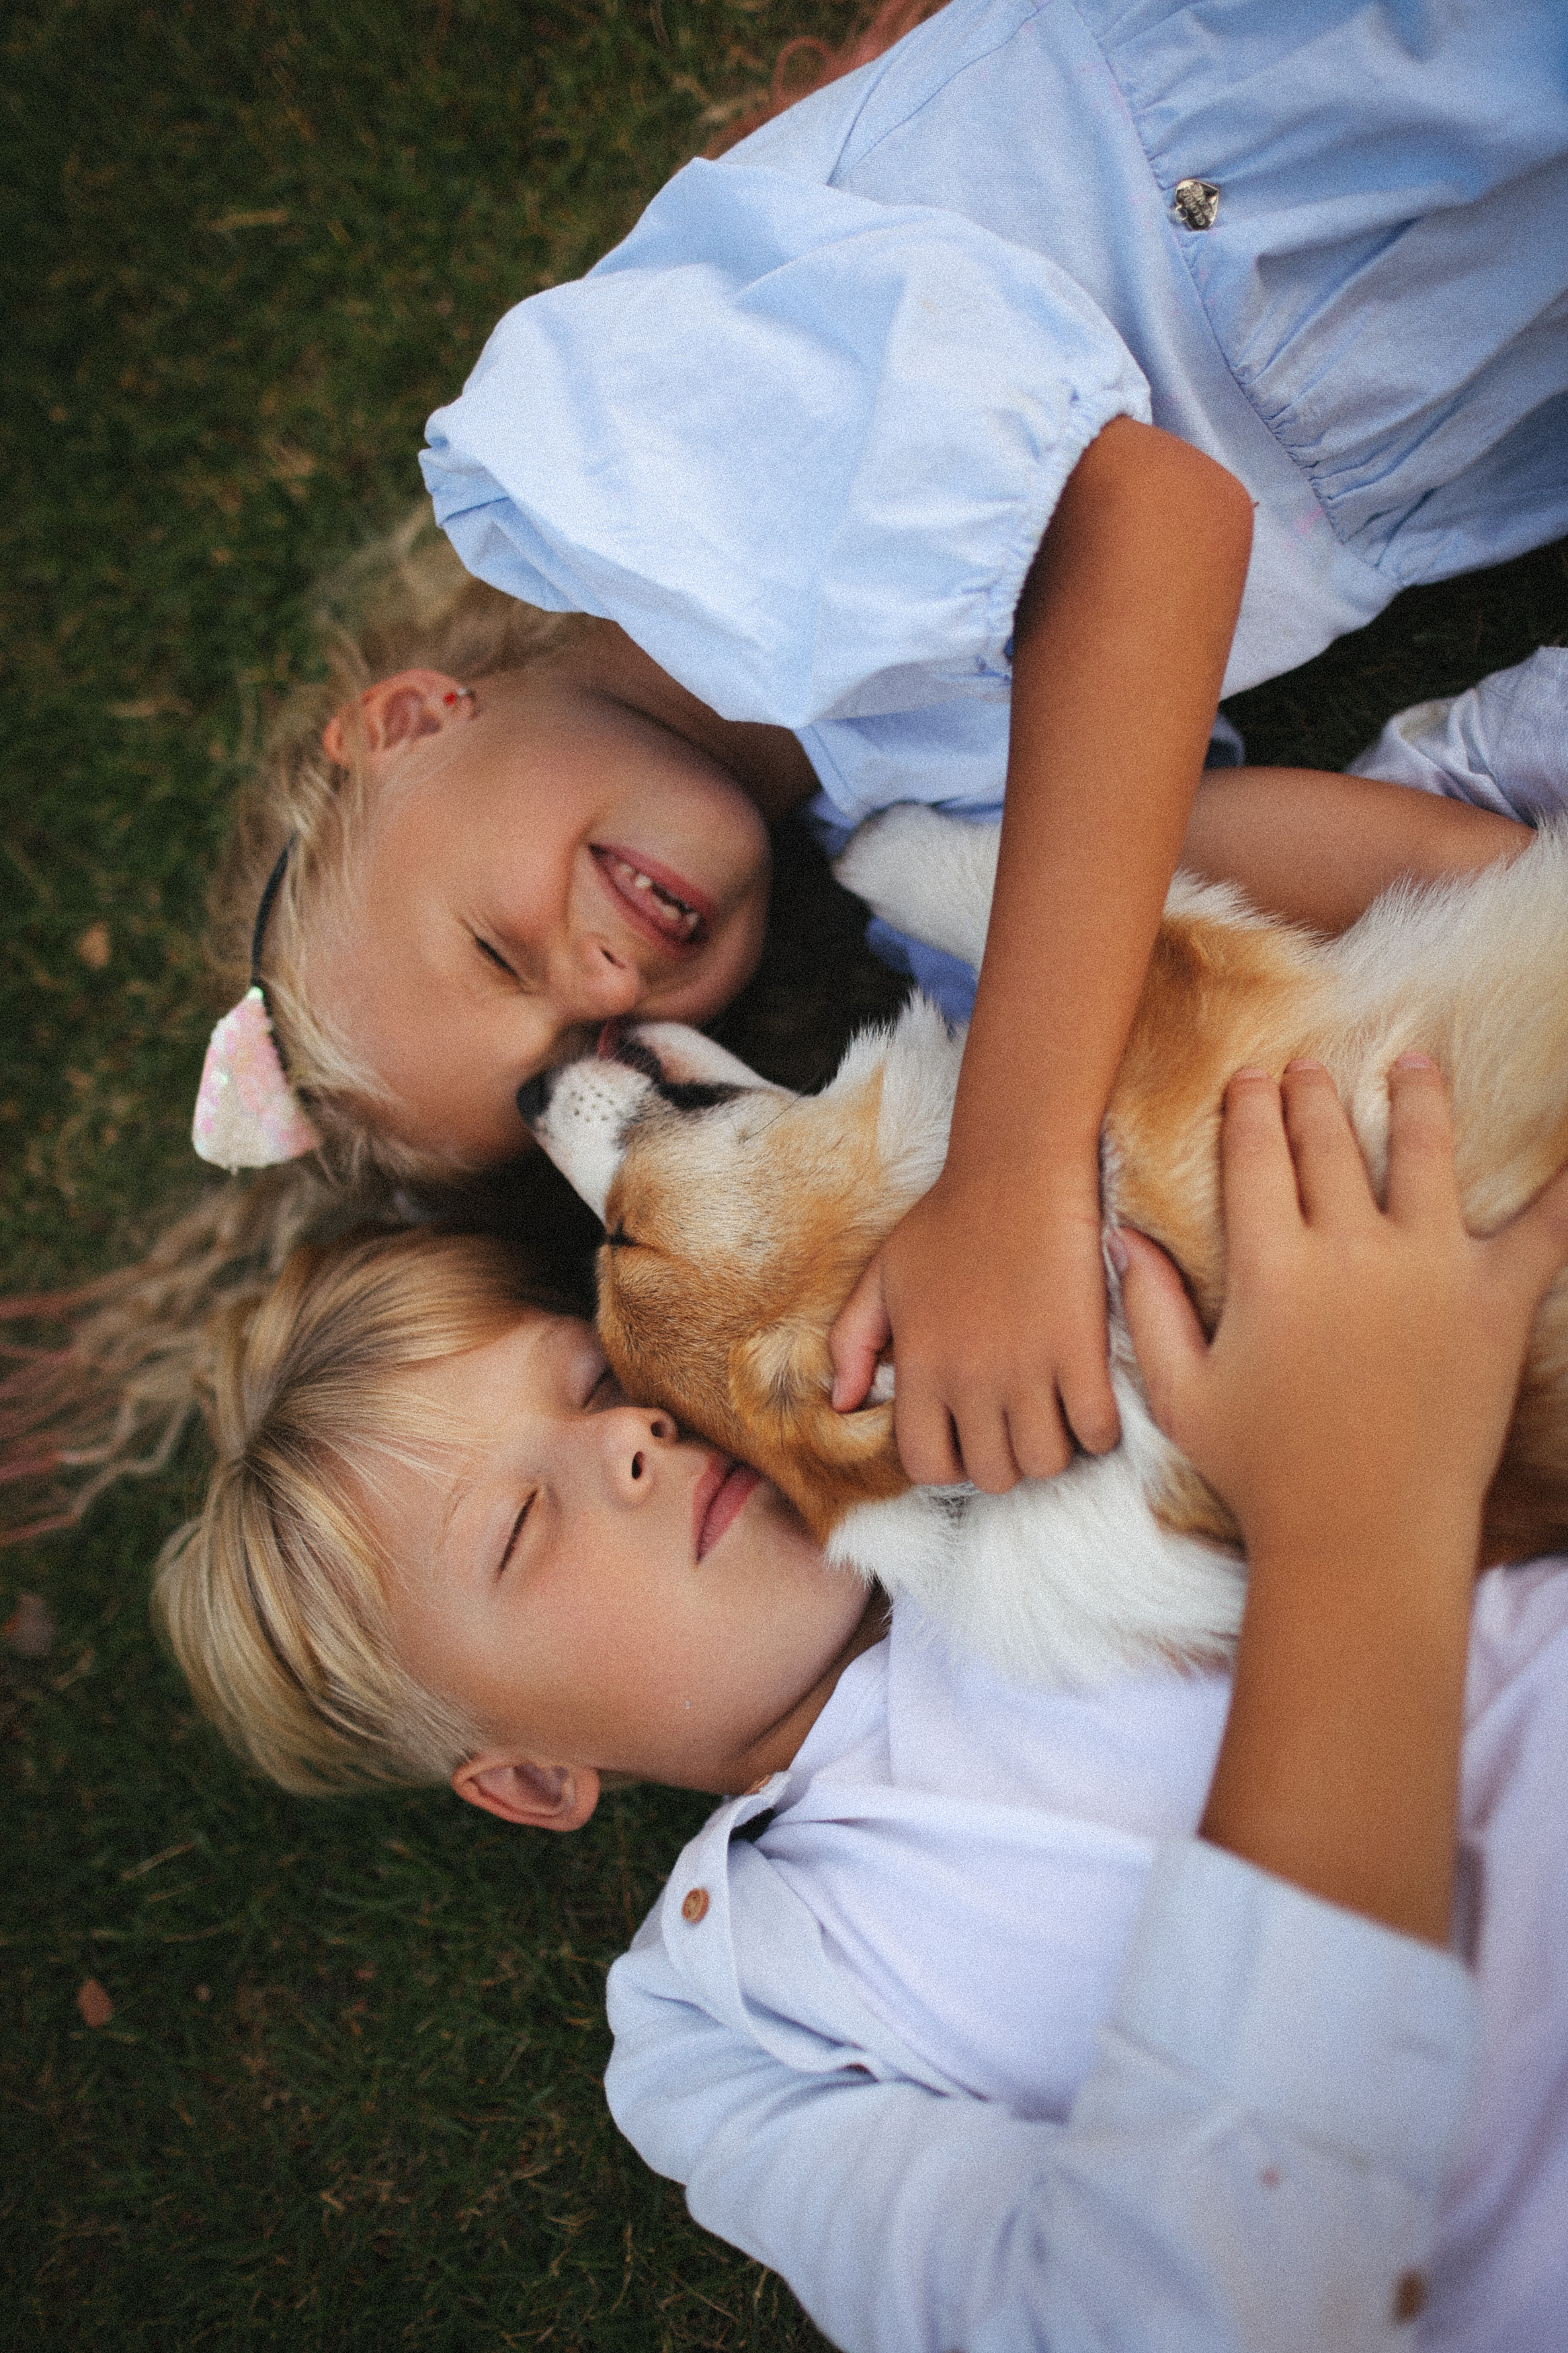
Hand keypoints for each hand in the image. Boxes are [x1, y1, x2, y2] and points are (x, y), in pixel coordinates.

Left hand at [829, 1153, 1119, 1491]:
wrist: (1017, 1169)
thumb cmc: (948, 1217)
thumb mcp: (882, 1275)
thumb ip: (852, 1342)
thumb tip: (844, 1405)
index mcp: (920, 1365)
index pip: (926, 1466)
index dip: (950, 1461)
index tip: (969, 1434)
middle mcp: (969, 1379)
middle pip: (992, 1474)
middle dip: (1005, 1457)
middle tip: (1018, 1422)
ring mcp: (1026, 1368)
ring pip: (1044, 1462)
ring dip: (1052, 1448)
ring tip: (1056, 1413)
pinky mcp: (1080, 1350)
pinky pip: (1097, 1430)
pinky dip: (1098, 1428)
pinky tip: (1090, 1396)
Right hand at [1117, 1053, 1567, 1943]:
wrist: (1364, 1536)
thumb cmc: (1265, 1473)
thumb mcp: (1182, 1396)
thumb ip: (1148, 1310)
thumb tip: (1122, 1237)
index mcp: (1272, 1268)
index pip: (1257, 1158)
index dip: (1251, 1110)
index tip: (1251, 1081)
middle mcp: (1351, 1250)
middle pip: (1329, 1142)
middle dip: (1313, 1094)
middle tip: (1309, 1068)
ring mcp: (1429, 1270)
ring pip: (1425, 1153)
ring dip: (1416, 1098)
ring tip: (1416, 1065)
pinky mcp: (1493, 1303)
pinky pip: (1542, 1229)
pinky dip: (1561, 1185)